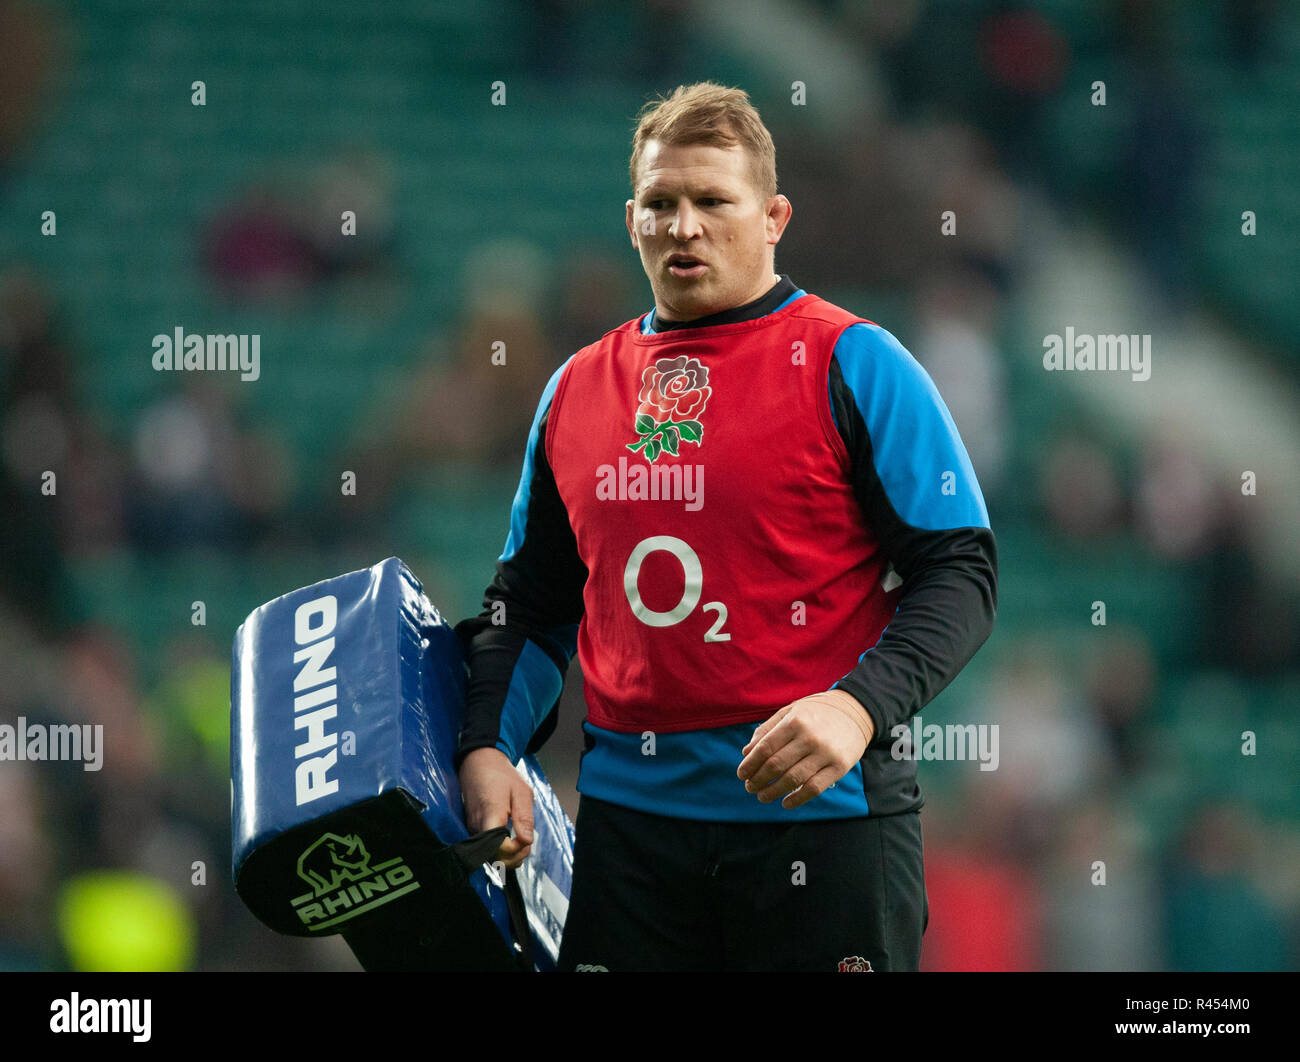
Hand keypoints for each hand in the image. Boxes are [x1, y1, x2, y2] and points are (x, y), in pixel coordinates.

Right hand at [458, 747, 534, 868]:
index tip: (526, 840)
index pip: (499, 847)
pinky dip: (499, 850)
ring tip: (520, 842)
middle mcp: (477, 825)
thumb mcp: (521, 791)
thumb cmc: (502, 775)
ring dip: (507, 856)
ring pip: (489, 855)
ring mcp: (471, 828)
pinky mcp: (471, 829)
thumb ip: (524, 817)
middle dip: (514, 857)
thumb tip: (527, 841)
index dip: (515, 850)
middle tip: (526, 844)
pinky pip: (485, 848)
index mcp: (490, 814)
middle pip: (493, 857)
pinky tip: (510, 840)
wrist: (479, 763)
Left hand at [736, 690, 875, 809]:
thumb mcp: (790, 711)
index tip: (741, 774)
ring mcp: (825, 753)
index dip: (750, 764)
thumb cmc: (816, 712)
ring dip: (773, 792)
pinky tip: (786, 803)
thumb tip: (746, 753)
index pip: (765, 748)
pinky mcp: (839, 767)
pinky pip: (814, 788)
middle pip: (776, 765)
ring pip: (793, 779)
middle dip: (758, 780)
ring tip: (762, 796)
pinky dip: (797, 799)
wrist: (855, 712)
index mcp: (794, 721)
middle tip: (750, 787)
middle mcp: (809, 737)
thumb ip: (767, 730)